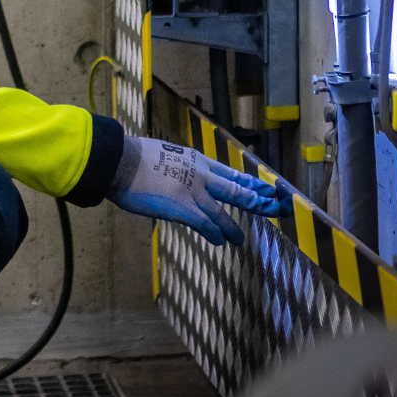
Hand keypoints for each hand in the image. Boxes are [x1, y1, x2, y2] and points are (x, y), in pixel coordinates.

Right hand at [107, 136, 287, 246]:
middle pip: (238, 190)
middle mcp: (201, 175)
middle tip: (276, 208)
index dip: (252, 182)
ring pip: (224, 213)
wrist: (120, 162)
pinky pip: (206, 225)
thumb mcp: (166, 155)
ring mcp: (194, 192)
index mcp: (197, 161)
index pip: (232, 173)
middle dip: (259, 201)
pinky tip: (221, 242)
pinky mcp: (183, 208)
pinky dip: (216, 234)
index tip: (268, 187)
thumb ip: (179, 167)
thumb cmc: (134, 158)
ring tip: (240, 240)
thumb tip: (179, 176)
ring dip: (234, 229)